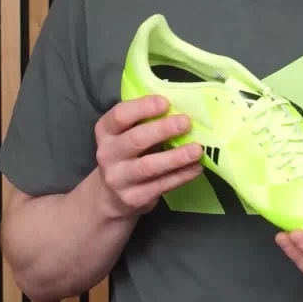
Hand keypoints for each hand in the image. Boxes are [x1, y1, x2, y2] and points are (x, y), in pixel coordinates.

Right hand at [90, 95, 205, 218]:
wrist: (110, 196)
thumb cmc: (126, 155)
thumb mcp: (125, 135)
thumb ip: (144, 121)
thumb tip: (181, 108)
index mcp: (105, 132)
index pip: (119, 116)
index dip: (142, 107)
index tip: (165, 103)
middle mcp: (108, 154)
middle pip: (135, 140)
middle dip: (163, 129)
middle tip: (186, 122)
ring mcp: (119, 179)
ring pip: (149, 166)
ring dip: (176, 157)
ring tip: (197, 150)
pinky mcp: (134, 198)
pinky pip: (161, 185)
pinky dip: (182, 175)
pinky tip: (196, 167)